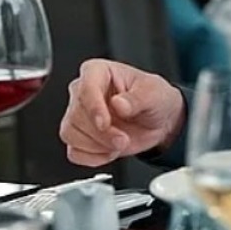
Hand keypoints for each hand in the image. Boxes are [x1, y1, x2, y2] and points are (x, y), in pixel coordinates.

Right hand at [59, 59, 185, 165]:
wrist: (160, 121)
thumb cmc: (154, 98)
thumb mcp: (153, 93)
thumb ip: (137, 98)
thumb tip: (118, 104)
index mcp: (98, 71)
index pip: (86, 87)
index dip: (93, 107)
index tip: (105, 123)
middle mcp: (84, 91)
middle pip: (76, 115)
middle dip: (101, 134)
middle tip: (123, 139)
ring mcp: (78, 115)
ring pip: (70, 134)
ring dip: (97, 146)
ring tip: (120, 143)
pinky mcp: (79, 137)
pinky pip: (74, 152)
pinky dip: (93, 157)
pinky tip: (110, 152)